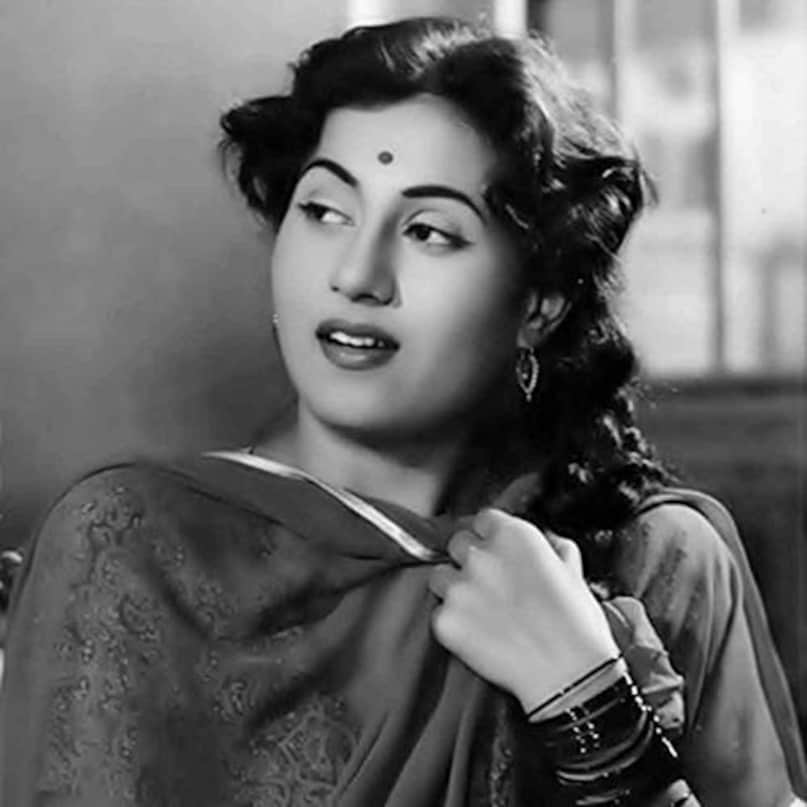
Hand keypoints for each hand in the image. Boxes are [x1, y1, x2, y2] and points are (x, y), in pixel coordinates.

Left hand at [428, 509, 619, 713]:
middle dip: (469, 559)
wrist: (568, 676)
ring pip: (440, 576)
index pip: (483, 519)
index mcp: (513, 536)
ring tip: (479, 611)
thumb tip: (547, 542)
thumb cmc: (576, 627)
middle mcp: (480, 556)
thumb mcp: (574, 572)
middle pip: (457, 543)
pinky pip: (439, 614)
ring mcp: (459, 588)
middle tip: (488, 583)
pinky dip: (453, 624)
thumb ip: (554, 547)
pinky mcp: (446, 621)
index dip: (489, 536)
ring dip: (454, 589)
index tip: (494, 550)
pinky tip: (477, 634)